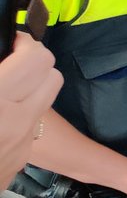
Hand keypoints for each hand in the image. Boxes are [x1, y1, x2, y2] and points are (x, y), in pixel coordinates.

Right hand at [0, 33, 62, 186]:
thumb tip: (1, 52)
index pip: (36, 59)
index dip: (24, 43)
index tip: (10, 41)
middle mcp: (16, 120)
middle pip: (52, 74)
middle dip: (34, 60)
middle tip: (10, 58)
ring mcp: (23, 140)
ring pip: (47, 98)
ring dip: (32, 84)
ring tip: (6, 83)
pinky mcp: (21, 156)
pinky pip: (31, 124)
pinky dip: (19, 111)